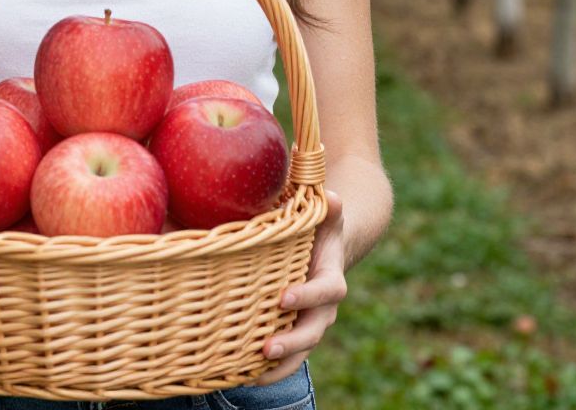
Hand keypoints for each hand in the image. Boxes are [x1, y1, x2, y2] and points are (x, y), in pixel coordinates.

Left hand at [257, 189, 346, 384]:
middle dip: (292, 342)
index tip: (284, 298)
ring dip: (280, 364)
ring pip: (300, 351)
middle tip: (266, 347)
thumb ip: (330, 209)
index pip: (325, 292)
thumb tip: (331, 197)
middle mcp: (322, 308)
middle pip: (312, 331)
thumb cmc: (320, 228)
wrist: (325, 251)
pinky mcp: (293, 331)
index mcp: (332, 279)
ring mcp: (308, 323)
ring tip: (254, 374)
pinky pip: (286, 356)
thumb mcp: (327, 216)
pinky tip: (243, 376)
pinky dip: (269, 368)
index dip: (307, 296)